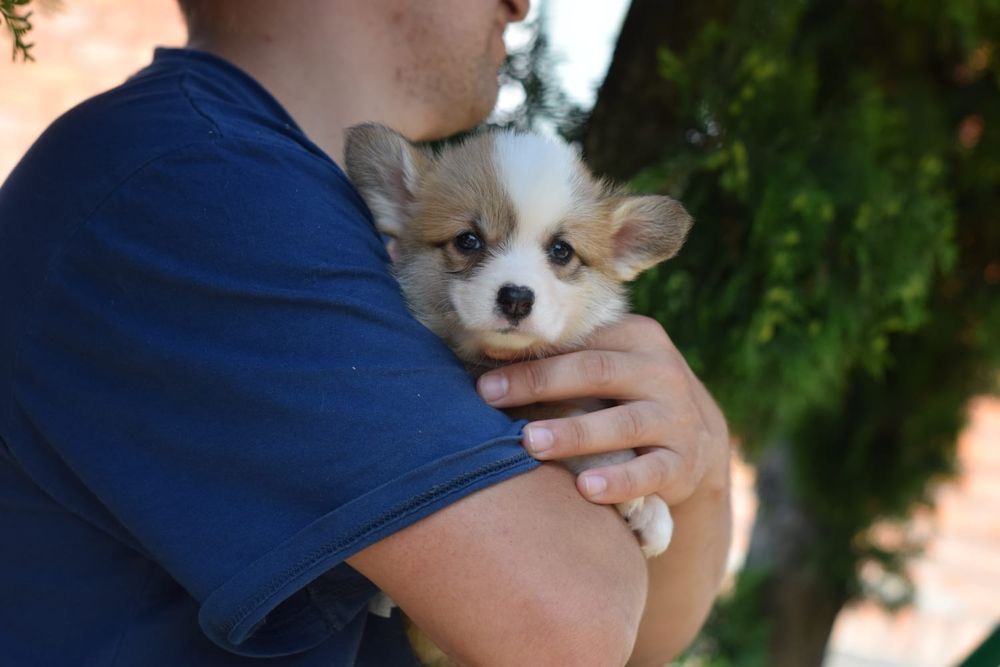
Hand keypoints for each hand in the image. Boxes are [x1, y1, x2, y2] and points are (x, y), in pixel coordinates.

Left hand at [476, 315, 729, 506]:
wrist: (696, 437)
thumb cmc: (628, 394)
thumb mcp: (610, 366)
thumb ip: (567, 359)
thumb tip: (488, 358)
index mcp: (637, 337)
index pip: (578, 343)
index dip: (530, 359)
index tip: (484, 377)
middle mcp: (661, 372)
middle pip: (596, 372)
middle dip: (540, 384)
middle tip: (491, 399)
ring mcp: (676, 418)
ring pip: (622, 424)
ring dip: (574, 433)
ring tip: (531, 443)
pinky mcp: (683, 462)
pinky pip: (650, 472)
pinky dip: (618, 482)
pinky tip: (585, 489)